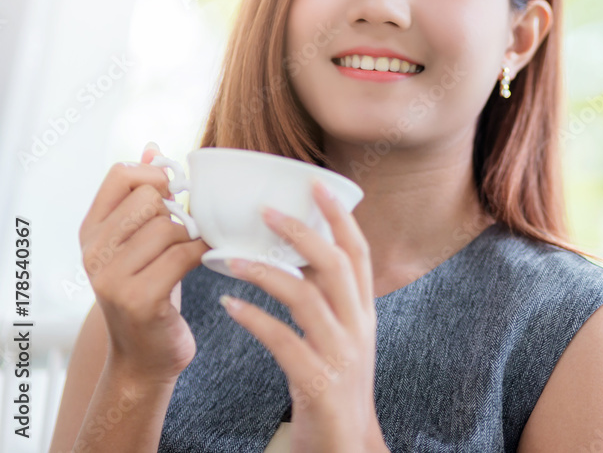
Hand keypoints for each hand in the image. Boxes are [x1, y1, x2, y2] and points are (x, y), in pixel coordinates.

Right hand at [79, 142, 210, 381]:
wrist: (144, 355)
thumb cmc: (149, 289)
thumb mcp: (138, 242)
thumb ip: (141, 197)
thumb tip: (153, 149)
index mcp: (91, 230)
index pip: (122, 174)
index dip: (156, 178)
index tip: (173, 196)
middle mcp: (94, 252)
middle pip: (150, 200)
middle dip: (178, 212)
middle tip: (186, 232)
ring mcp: (112, 277)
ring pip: (169, 227)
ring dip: (193, 236)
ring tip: (194, 249)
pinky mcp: (139, 298)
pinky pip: (183, 255)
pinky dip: (202, 253)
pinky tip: (204, 260)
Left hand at [218, 179, 384, 451]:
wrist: (345, 447)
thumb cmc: (333, 389)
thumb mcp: (340, 338)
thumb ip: (327, 301)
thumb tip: (297, 258)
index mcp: (363, 312)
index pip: (358, 253)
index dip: (340, 216)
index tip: (316, 185)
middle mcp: (358, 327)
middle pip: (335, 264)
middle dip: (302, 231)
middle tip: (266, 209)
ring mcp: (341, 354)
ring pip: (307, 296)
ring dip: (266, 271)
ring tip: (231, 259)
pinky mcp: (318, 381)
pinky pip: (284, 340)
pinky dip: (254, 319)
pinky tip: (229, 306)